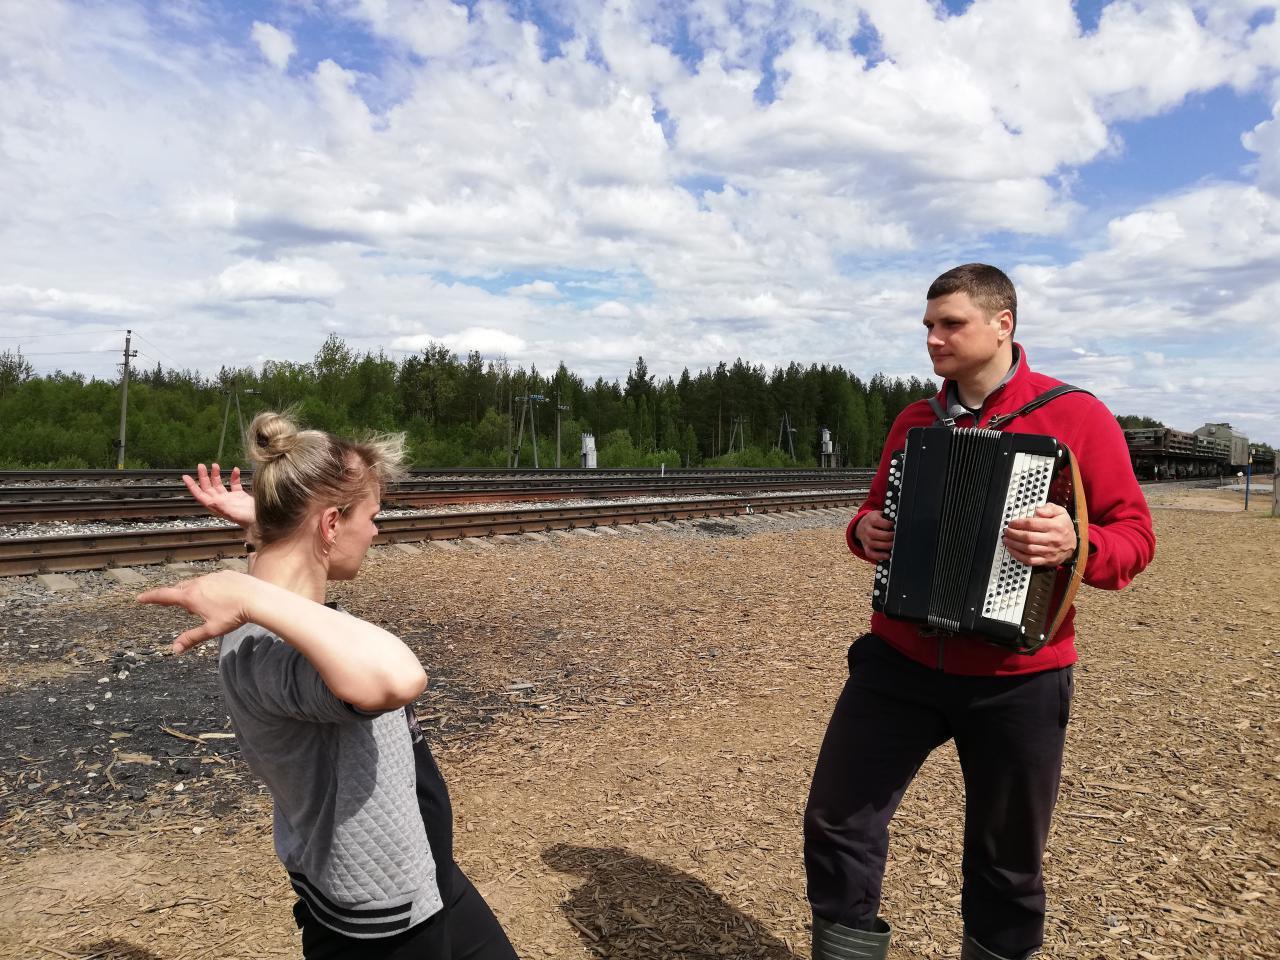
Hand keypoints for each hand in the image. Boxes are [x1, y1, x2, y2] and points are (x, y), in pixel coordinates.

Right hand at [138, 571, 255, 653]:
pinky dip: (207, 587)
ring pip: (195, 583)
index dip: (150, 598)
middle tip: (166, 603)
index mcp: (191, 597)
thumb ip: (192, 638)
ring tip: (196, 605)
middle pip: (179, 589)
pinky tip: (216, 596)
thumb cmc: (234, 615)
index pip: (164, 596)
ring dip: (191, 592)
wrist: (257, 598)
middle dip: (172, 596)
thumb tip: (174, 650)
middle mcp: (199, 583)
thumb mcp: (211, 630)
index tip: (140, 598)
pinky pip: (210, 580)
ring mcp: (212, 576)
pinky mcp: (225, 573)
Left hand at [183, 463, 255, 528]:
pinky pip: (234, 484)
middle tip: (201, 465)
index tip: (186, 477)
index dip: (192, 486)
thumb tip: (210, 502)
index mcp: (218, 506)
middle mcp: (222, 501)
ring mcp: (230, 499)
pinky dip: (234, 476)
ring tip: (215, 465)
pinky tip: (235, 470)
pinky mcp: (240, 496)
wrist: (263, 521)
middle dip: (203, 476)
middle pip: (208, 488)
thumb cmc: (250, 521)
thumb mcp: (235, 514)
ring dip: (216, 475)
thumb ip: (222, 507)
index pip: (201, 495)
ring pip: (219, 485)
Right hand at [856, 510, 894, 561]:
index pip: (878, 521)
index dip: (889, 524)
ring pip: (873, 544)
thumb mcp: (880, 515)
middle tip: (897, 537)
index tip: (896, 525)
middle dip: (888, 536)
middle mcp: (866, 530)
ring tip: (894, 545)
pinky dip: (879, 556)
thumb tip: (898, 520)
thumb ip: (888, 516)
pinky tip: (888, 555)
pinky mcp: (866, 548)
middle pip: (875, 534)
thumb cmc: (876, 520)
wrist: (861, 525)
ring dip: (886, 546)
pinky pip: (870, 554)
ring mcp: (865, 539)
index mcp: (870, 519)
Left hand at [1003, 503, 1076, 566]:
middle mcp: (1052, 539)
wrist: (1073, 544)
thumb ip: (1049, 508)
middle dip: (1013, 534)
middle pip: (1028, 537)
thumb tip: (1038, 510)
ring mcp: (1049, 551)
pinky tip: (1012, 550)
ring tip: (1006, 540)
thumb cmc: (1063, 527)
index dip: (1018, 523)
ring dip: (1014, 544)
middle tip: (1007, 531)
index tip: (1011, 523)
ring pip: (1027, 549)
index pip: (1032, 524)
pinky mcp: (1047, 560)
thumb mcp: (1060, 512)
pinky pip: (1030, 560)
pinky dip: (1018, 556)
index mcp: (1055, 526)